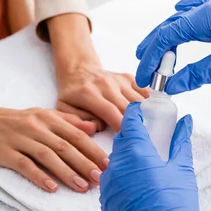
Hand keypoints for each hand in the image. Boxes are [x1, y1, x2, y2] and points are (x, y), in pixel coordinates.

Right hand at [0, 83, 106, 192]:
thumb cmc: (17, 121)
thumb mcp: (44, 116)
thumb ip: (69, 121)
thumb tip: (94, 128)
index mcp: (49, 118)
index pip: (76, 135)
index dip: (93, 150)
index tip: (109, 164)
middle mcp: (37, 127)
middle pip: (65, 146)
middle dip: (85, 163)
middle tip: (101, 178)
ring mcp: (21, 140)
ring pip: (48, 156)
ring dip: (66, 172)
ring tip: (81, 187)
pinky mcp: (6, 152)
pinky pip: (25, 165)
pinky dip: (39, 176)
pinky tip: (51, 188)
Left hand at [46, 13, 148, 131]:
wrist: (78, 70)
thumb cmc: (71, 95)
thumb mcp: (63, 109)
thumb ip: (75, 122)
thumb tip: (93, 128)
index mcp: (89, 93)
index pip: (110, 111)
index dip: (121, 126)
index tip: (128, 140)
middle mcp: (106, 84)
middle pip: (128, 107)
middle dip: (135, 124)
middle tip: (138, 139)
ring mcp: (119, 80)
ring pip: (138, 101)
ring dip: (143, 116)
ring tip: (142, 129)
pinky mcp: (128, 78)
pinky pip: (144, 92)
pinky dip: (147, 105)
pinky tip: (144, 115)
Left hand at [99, 103, 210, 210]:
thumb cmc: (177, 206)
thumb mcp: (182, 170)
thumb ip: (181, 141)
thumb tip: (186, 121)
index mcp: (136, 153)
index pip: (129, 121)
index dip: (135, 113)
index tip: (143, 111)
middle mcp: (117, 165)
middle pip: (121, 140)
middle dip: (134, 136)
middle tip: (150, 138)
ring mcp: (108, 183)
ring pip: (115, 160)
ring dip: (128, 158)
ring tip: (146, 165)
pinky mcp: (105, 200)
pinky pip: (111, 179)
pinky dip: (122, 176)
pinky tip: (138, 185)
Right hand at [135, 0, 210, 93]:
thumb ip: (197, 74)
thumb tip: (172, 87)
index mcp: (205, 17)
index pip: (167, 37)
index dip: (152, 57)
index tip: (146, 77)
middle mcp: (208, 8)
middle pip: (170, 27)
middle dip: (154, 49)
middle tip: (145, 69)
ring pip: (182, 21)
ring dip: (167, 36)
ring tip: (155, 50)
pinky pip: (199, 9)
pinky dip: (186, 15)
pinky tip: (180, 10)